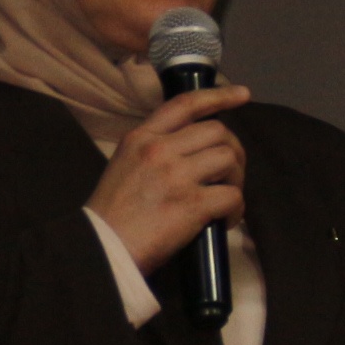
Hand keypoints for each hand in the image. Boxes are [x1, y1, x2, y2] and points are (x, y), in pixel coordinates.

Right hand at [84, 83, 250, 271]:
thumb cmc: (111, 216)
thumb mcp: (123, 165)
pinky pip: (231, 196)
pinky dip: (236, 208)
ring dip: (236, 178)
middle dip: (232, 149)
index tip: (241, 95)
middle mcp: (159, 150)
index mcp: (141, 138)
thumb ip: (152, 151)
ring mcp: (176, 176)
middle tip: (230, 172)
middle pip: (216, 131)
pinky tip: (225, 220)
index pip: (185, 104)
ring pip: (228, 159)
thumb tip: (190, 151)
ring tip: (226, 197)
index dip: (218, 96)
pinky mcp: (191, 204)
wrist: (102, 249)